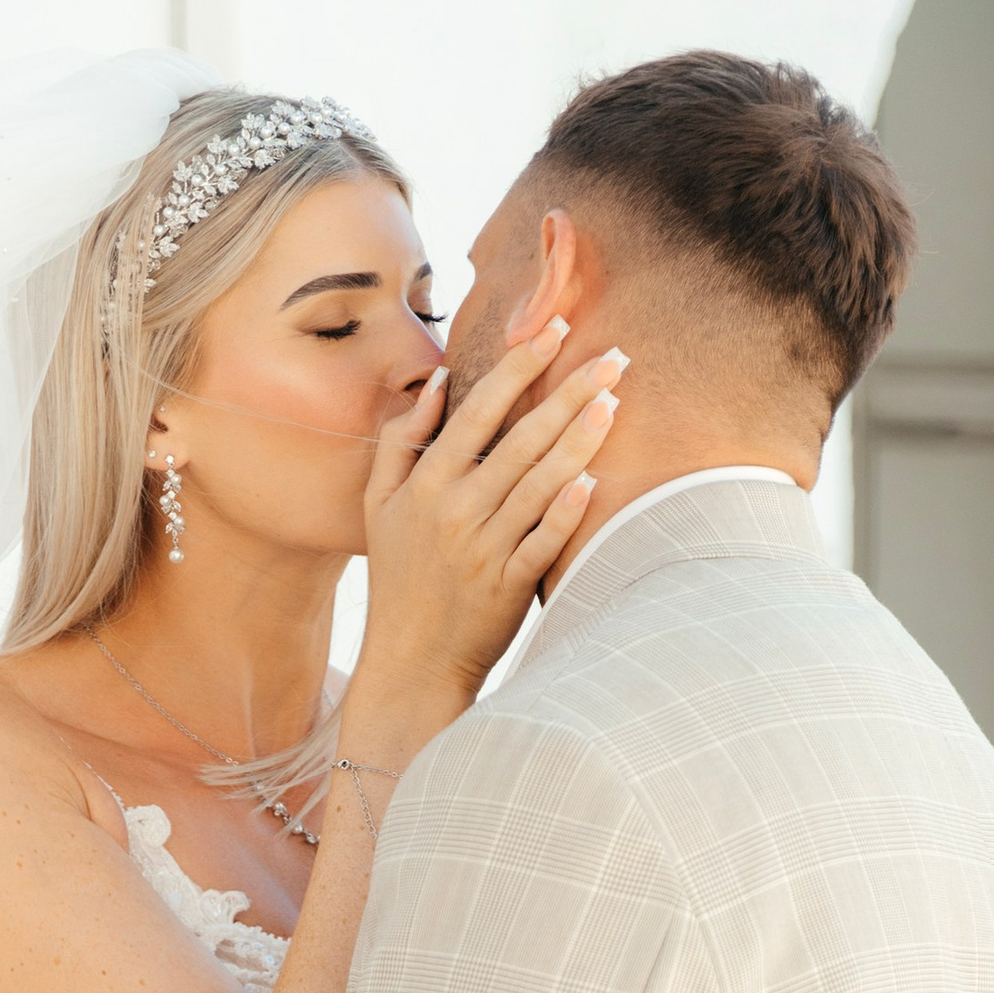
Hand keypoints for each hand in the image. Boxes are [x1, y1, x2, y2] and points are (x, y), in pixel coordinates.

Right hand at [345, 321, 624, 724]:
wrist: (410, 663)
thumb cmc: (399, 579)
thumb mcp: (380, 505)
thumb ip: (401, 440)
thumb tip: (437, 383)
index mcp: (427, 482)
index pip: (480, 409)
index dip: (519, 365)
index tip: (555, 329)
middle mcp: (457, 510)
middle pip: (521, 439)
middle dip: (568, 393)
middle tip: (613, 356)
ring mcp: (485, 549)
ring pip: (539, 484)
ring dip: (579, 441)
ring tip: (613, 402)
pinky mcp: (509, 587)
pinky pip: (543, 542)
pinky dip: (566, 513)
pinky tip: (594, 480)